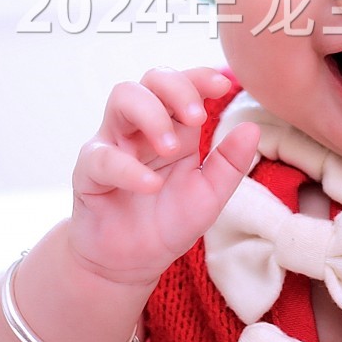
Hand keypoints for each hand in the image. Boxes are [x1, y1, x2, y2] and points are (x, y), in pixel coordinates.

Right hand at [68, 67, 259, 285]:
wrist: (131, 264)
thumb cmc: (169, 222)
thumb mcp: (209, 195)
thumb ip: (230, 164)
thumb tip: (252, 128)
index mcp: (175, 128)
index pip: (183, 85)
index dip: (200, 77)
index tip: (223, 85)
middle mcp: (142, 128)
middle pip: (152, 79)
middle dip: (177, 88)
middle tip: (197, 118)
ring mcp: (114, 144)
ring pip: (122, 98)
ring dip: (152, 115)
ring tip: (172, 148)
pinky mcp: (89, 172)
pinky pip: (102, 157)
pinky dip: (129, 168)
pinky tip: (151, 185)